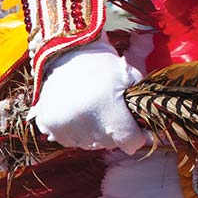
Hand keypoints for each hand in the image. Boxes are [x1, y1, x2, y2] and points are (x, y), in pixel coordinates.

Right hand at [29, 33, 147, 153]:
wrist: (67, 52)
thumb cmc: (103, 65)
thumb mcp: (130, 78)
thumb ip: (141, 106)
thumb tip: (149, 136)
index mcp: (107, 106)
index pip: (128, 140)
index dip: (136, 137)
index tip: (136, 130)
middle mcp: (83, 118)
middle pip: (109, 143)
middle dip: (115, 133)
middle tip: (112, 112)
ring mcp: (62, 123)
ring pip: (89, 145)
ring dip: (96, 134)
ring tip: (95, 110)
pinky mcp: (48, 124)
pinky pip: (69, 141)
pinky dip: (77, 133)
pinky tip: (79, 114)